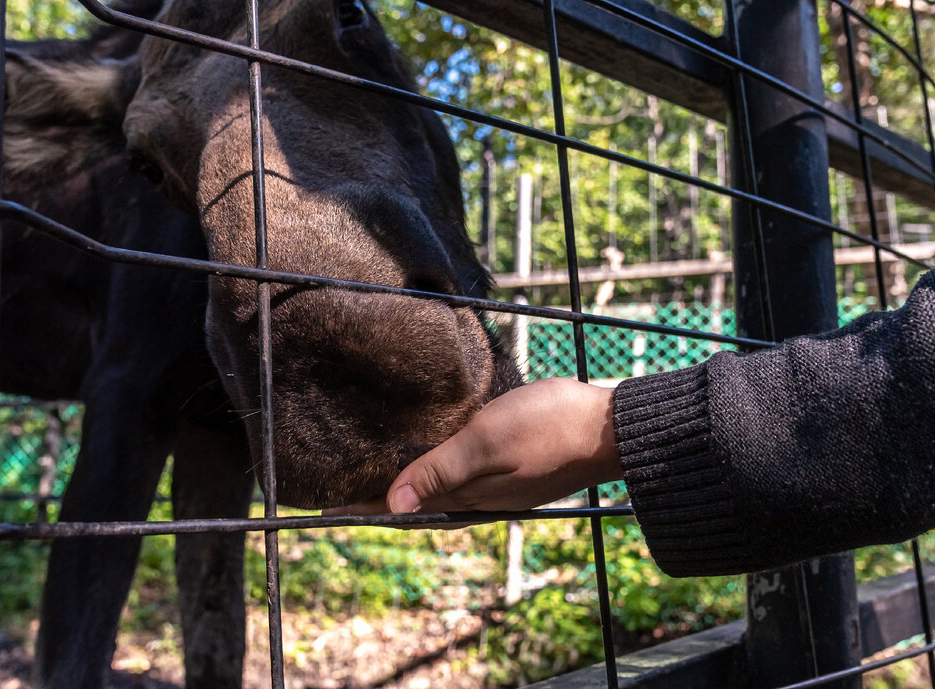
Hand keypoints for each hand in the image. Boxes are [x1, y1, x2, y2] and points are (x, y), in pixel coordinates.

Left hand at [325, 378, 621, 516]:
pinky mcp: (512, 468)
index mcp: (467, 495)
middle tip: (342, 490)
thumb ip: (439, 470)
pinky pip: (462, 475)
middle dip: (379, 498)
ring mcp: (498, 484)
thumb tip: (393, 503)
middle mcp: (479, 496)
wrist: (611, 427)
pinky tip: (434, 455)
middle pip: (416, 500)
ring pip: (439, 488)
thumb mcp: (485, 441)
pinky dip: (437, 469)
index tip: (323, 508)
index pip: (400, 505)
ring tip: (378, 474)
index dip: (362, 504)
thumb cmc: (548, 426)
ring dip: (407, 483)